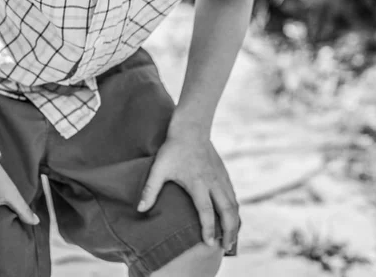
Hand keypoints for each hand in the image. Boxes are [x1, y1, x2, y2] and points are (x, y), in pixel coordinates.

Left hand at [137, 134, 239, 251]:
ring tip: (231, 238)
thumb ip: (150, 189)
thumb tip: (140, 209)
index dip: (208, 228)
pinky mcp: (223, 173)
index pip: (206, 210)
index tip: (209, 243)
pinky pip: (233, 195)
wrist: (191, 127)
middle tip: (225, 247)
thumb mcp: (159, 168)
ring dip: (235, 223)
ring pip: (233, 204)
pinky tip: (232, 217)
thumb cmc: (173, 148)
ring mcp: (220, 177)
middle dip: (229, 231)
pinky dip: (235, 210)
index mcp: (198, 183)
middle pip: (227, 211)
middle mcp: (213, 182)